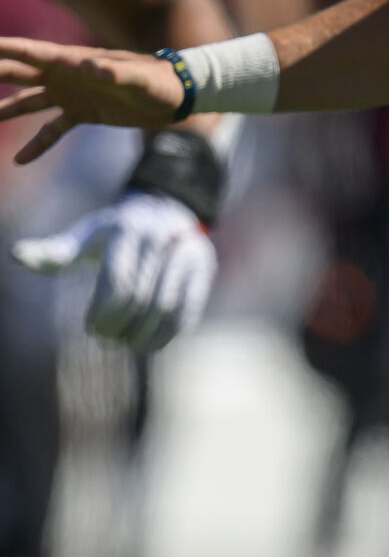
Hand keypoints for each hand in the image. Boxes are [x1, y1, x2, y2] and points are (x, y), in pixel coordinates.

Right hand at [0, 40, 183, 162]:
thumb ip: (116, 72)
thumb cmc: (160, 81)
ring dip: (4, 110)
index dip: (3, 49)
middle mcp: (66, 76)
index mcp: (73, 61)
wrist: (177, 96)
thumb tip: (90, 67)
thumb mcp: (140, 77)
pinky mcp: (83, 114)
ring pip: (27, 103)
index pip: (28, 54)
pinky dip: (36, 145)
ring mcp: (72, 95)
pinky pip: (52, 130)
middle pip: (18, 75)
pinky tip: (18, 161)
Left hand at [12, 191, 216, 352]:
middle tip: (106, 340)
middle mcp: (161, 238)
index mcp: (127, 229)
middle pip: (141, 297)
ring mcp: (187, 253)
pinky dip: (167, 335)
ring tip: (126, 344)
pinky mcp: (203, 270)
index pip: (118, 281)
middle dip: (121, 325)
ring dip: (143, 335)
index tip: (92, 329)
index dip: (104, 312)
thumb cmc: (115, 233)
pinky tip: (148, 344)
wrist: (166, 211)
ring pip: (166, 308)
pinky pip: (187, 311)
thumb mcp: (86, 237)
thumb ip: (55, 252)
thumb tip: (16, 255)